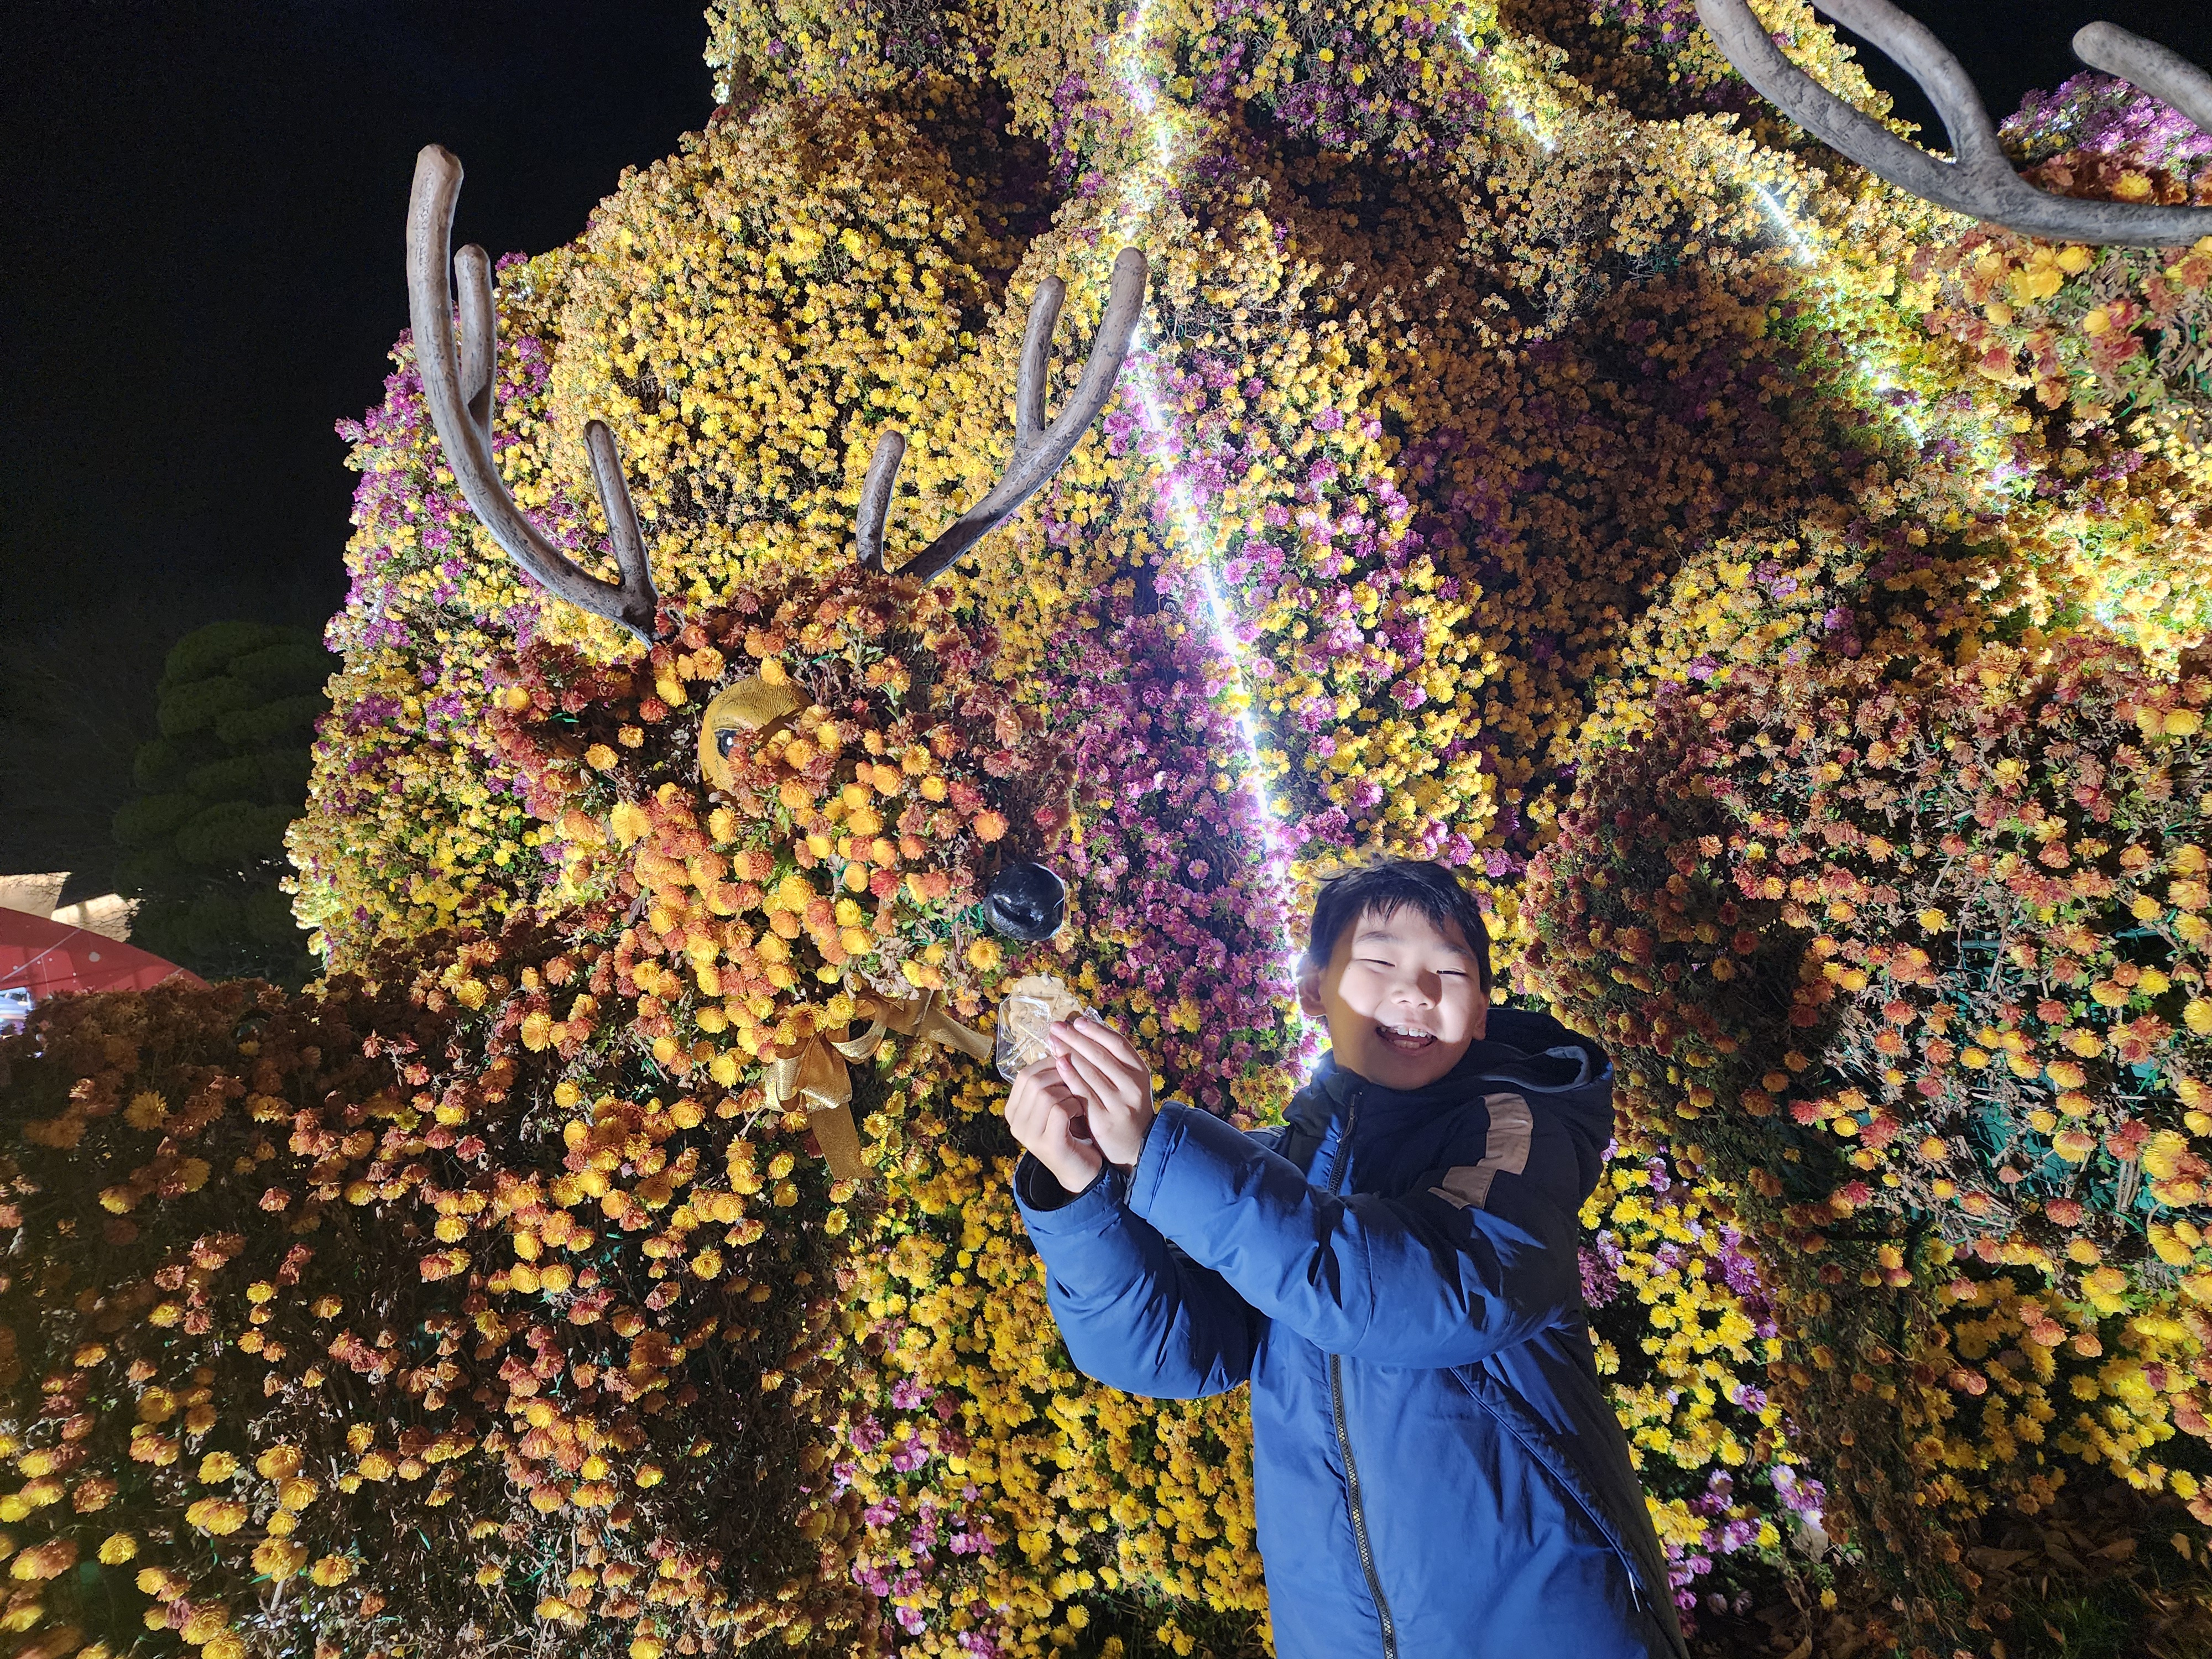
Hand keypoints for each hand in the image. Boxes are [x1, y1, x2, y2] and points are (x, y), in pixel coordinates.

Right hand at [1006, 1055, 1102, 1194]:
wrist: (1082, 1170)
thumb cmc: (1071, 1131)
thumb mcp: (1056, 1104)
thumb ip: (1050, 1082)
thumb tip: (1059, 1044)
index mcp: (1013, 1111)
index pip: (1024, 1075)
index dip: (1048, 1064)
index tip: (1067, 1066)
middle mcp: (1015, 1124)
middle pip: (1033, 1081)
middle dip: (1060, 1076)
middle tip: (1077, 1081)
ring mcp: (1029, 1136)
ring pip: (1047, 1094)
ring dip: (1069, 1091)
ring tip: (1080, 1098)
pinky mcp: (1049, 1144)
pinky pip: (1060, 1109)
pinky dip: (1075, 1105)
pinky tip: (1082, 1111)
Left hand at [1049, 1018, 1155, 1170]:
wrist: (1135, 1146)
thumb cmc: (1126, 1108)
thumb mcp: (1128, 1082)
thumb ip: (1113, 1062)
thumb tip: (1085, 1032)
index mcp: (1140, 1072)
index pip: (1118, 1044)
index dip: (1096, 1030)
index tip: (1077, 1020)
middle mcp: (1133, 1087)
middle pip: (1101, 1055)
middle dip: (1076, 1038)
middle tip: (1056, 1027)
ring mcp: (1118, 1104)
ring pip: (1090, 1072)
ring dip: (1069, 1053)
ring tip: (1053, 1042)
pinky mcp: (1103, 1120)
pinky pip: (1083, 1093)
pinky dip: (1070, 1076)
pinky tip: (1058, 1064)